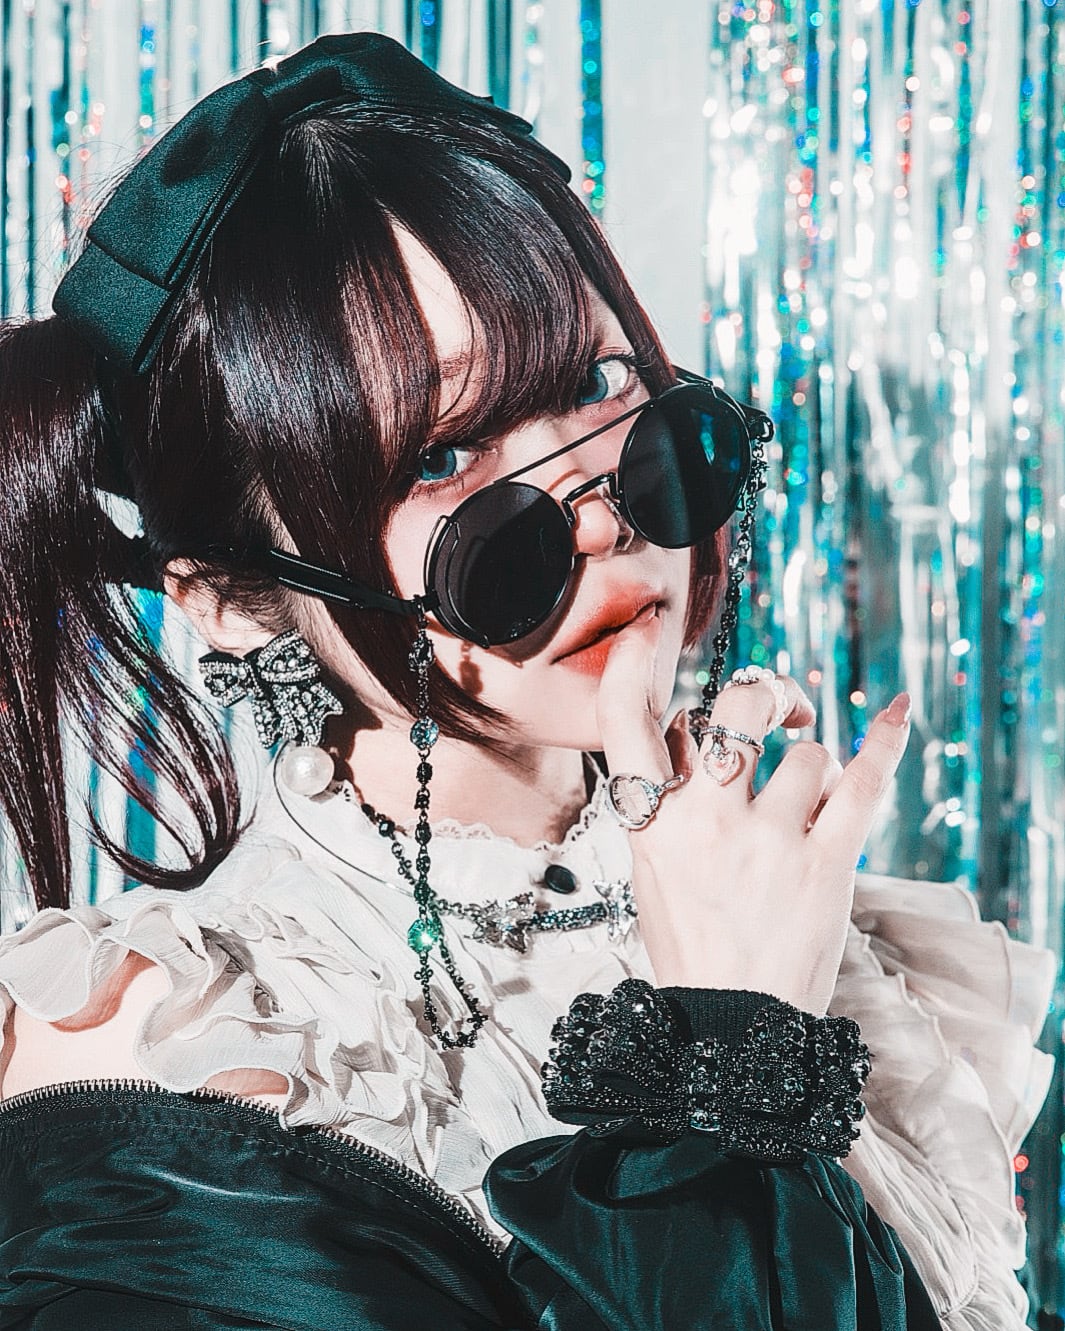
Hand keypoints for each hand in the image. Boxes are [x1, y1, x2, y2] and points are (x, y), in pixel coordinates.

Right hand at [597, 616, 910, 1014]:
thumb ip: (667, 801)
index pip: (624, 723)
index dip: (631, 664)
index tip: (646, 632)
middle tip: (778, 712)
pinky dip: (882, 741)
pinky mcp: (825, 864)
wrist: (736, 1031)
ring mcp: (768, 842)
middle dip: (764, 696)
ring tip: (806, 807)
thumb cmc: (693, 947)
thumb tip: (693, 731)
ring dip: (812, 768)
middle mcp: (705, 824)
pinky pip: (861, 781)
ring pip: (807, 753)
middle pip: (737, 708)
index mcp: (651, 826)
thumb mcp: (652, 873)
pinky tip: (894, 710)